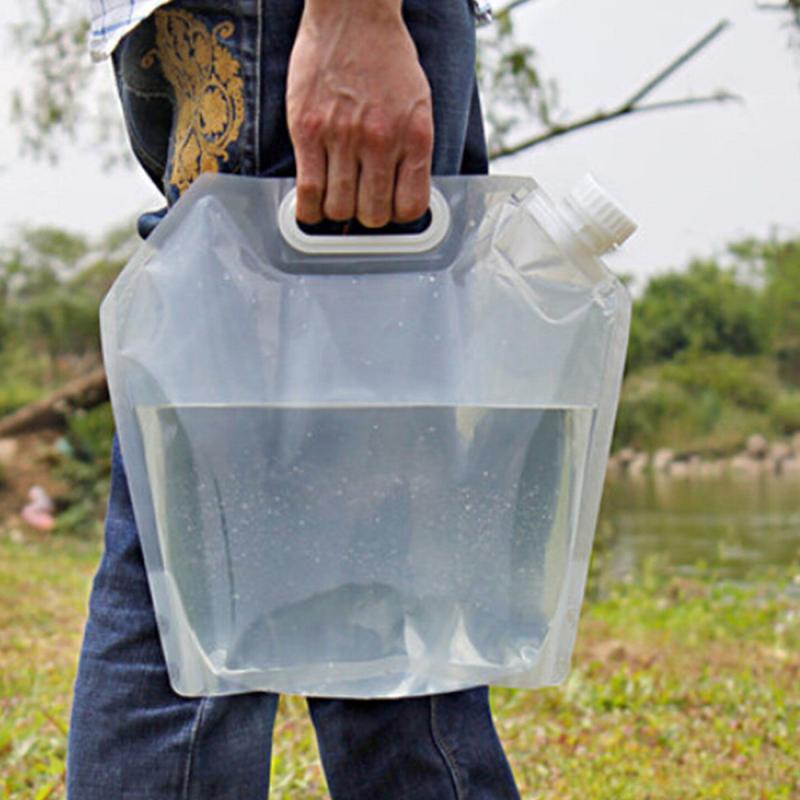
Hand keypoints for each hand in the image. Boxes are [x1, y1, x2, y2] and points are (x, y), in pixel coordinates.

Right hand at [286, 0, 433, 227]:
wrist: (352, 12)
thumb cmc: (386, 57)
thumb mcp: (418, 104)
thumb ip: (413, 150)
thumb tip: (402, 193)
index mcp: (414, 136)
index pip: (410, 207)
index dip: (398, 217)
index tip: (389, 210)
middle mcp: (381, 141)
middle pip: (373, 215)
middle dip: (367, 217)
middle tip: (360, 204)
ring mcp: (342, 137)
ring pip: (340, 208)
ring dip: (338, 213)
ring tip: (337, 199)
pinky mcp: (308, 131)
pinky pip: (308, 191)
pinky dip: (309, 210)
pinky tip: (311, 208)